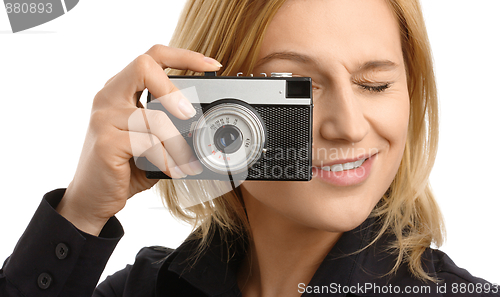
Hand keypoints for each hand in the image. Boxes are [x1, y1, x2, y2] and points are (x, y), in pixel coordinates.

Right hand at [56, 45, 221, 235]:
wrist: (92, 198)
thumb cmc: (124, 167)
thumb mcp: (150, 141)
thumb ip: (169, 126)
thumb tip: (204, 126)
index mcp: (121, 91)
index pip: (152, 57)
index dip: (185, 56)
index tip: (212, 65)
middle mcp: (109, 97)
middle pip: (143, 67)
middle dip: (173, 88)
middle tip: (189, 114)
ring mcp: (104, 118)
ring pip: (155, 117)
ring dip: (179, 145)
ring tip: (188, 162)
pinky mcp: (105, 142)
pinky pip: (148, 144)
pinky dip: (168, 159)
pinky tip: (174, 170)